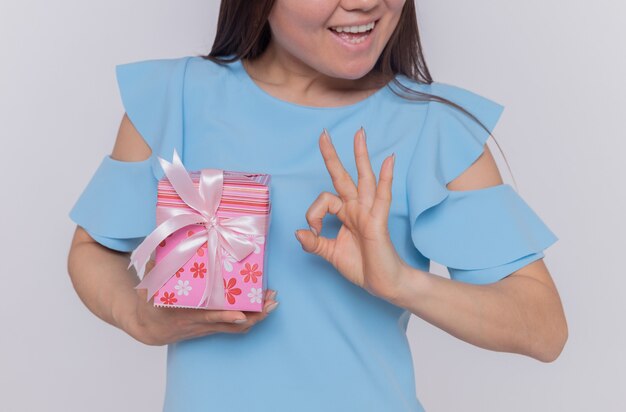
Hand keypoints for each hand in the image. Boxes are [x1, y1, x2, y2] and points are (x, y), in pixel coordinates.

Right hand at [119, 260, 278, 345]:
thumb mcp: (150, 285)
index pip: (208, 317)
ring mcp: (209, 328)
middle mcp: (200, 324)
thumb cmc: (150, 304)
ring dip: (257, 316)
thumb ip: (157, 265)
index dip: (224, 316)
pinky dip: (250, 318)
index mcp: (185, 314)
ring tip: (273, 301)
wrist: (148, 328)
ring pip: (237, 327)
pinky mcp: (213, 328)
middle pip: (232, 324)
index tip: (240, 313)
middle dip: (254, 315)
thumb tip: (164, 241)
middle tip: (271, 301)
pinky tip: (263, 307)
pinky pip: (235, 328)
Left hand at [294, 127, 407, 300]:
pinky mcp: (378, 221)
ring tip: (359, 133)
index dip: (312, 215)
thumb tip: (298, 233)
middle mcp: (356, 208)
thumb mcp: (330, 254)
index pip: (323, 200)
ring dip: (360, 155)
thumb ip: (314, 243)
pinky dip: (386, 178)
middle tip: (323, 134)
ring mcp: (368, 212)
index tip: (311, 233)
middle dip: (332, 155)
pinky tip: (389, 160)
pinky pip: (382, 196)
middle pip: (343, 176)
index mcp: (345, 213)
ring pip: (364, 178)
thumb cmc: (362, 266)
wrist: (384, 284)